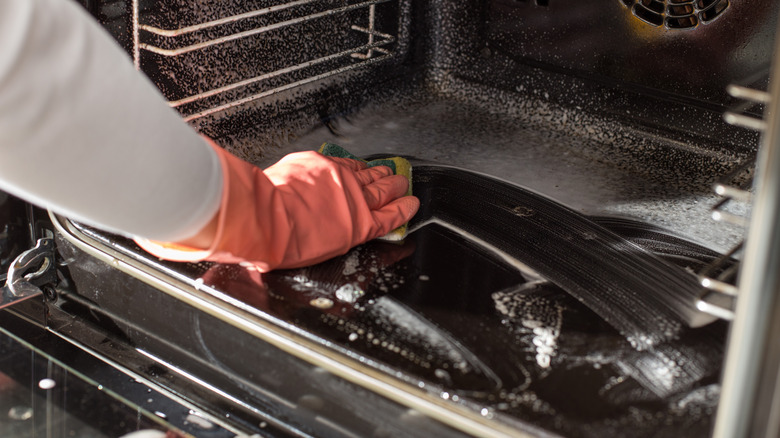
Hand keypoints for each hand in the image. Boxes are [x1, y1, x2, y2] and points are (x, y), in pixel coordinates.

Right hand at [136, 141, 418, 270]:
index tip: (364, 168)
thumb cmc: (258, 206)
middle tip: (394, 172)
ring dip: (396, 187)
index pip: (343, 167)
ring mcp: (351, 198)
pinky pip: (389, 214)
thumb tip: (255, 189)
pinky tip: (413, 206)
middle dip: (382, 174)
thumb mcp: (268, 182)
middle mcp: (336, 179)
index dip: (357, 168)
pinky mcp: (359, 220)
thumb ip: (276, 184)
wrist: (264, 220)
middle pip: (367, 175)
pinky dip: (403, 209)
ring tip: (406, 185)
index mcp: (314, 169)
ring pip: (383, 189)